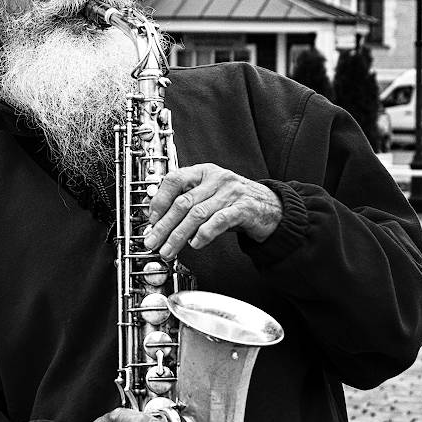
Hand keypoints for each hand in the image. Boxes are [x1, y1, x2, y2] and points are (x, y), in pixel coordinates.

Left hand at [142, 164, 281, 259]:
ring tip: (169, 250)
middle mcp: (217, 178)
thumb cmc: (235, 202)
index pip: (175, 179)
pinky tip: (195, 244)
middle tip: (153, 241)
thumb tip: (158, 221)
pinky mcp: (243, 208)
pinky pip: (219, 221)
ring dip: (178, 235)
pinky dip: (203, 234)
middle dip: (164, 225)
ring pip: (197, 214)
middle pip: (183, 202)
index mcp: (204, 171)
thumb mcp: (209, 194)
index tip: (151, 219)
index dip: (159, 200)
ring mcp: (231, 192)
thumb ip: (188, 202)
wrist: (271, 207)